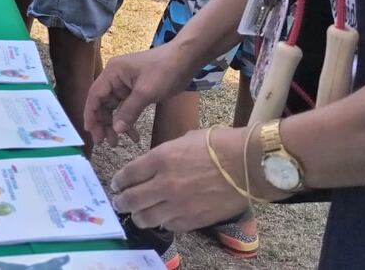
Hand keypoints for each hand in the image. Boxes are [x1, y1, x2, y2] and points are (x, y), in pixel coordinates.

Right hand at [84, 45, 192, 145]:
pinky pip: (126, 108)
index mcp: (112, 72)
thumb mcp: (146, 92)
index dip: (91, 115)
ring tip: (118, 143)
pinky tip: (134, 135)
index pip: (94, 95)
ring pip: (114, 108)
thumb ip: (129, 111)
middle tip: (105, 143)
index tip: (91, 133)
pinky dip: (128, 121)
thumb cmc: (164, 71)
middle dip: (103, 123)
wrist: (185, 59)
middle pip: (102, 103)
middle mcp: (115, 77)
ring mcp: (125, 84)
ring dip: (115, 125)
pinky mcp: (136, 90)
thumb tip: (115, 130)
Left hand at [112, 127, 248, 231]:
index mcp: (160, 158)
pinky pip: (168, 225)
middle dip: (121, 201)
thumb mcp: (185, 139)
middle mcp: (164, 184)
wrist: (247, 164)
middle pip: (131, 199)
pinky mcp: (192, 220)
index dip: (118, 181)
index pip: (128, 174)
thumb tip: (155, 165)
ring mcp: (178, 205)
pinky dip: (162, 222)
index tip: (116, 184)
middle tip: (119, 201)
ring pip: (145, 217)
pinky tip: (162, 218)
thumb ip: (165, 154)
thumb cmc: (219, 145)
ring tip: (136, 214)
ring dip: (138, 216)